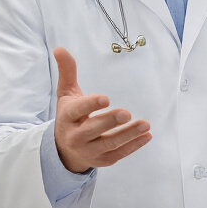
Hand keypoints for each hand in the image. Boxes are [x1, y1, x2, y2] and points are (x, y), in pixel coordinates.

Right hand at [52, 47, 151, 172]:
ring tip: (145, 124)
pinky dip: (133, 146)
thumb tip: (60, 48)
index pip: (78, 110)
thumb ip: (67, 72)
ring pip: (109, 144)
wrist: (64, 150)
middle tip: (126, 113)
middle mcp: (76, 136)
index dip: (91, 105)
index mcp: (67, 117)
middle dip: (110, 121)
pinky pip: (119, 153)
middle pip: (93, 129)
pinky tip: (146, 135)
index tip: (105, 98)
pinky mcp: (102, 160)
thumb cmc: (70, 117)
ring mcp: (89, 150)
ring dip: (128, 135)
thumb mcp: (66, 95)